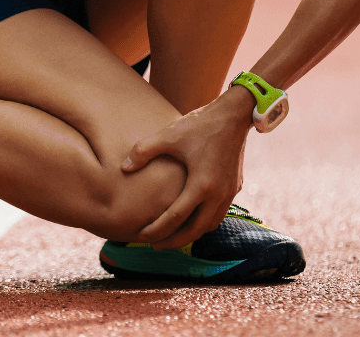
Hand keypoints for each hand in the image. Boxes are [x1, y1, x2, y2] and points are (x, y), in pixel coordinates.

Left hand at [121, 85, 254, 249]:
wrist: (234, 114)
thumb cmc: (201, 124)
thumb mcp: (169, 134)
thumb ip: (143, 151)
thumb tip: (124, 167)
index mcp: (201, 184)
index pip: (176, 218)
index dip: (157, 230)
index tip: (141, 236)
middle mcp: (218, 194)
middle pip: (195, 231)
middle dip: (173, 242)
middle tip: (155, 244)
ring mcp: (229, 191)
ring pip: (210, 225)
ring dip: (191, 233)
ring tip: (173, 234)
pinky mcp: (235, 186)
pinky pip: (219, 213)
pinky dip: (205, 221)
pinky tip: (193, 215)